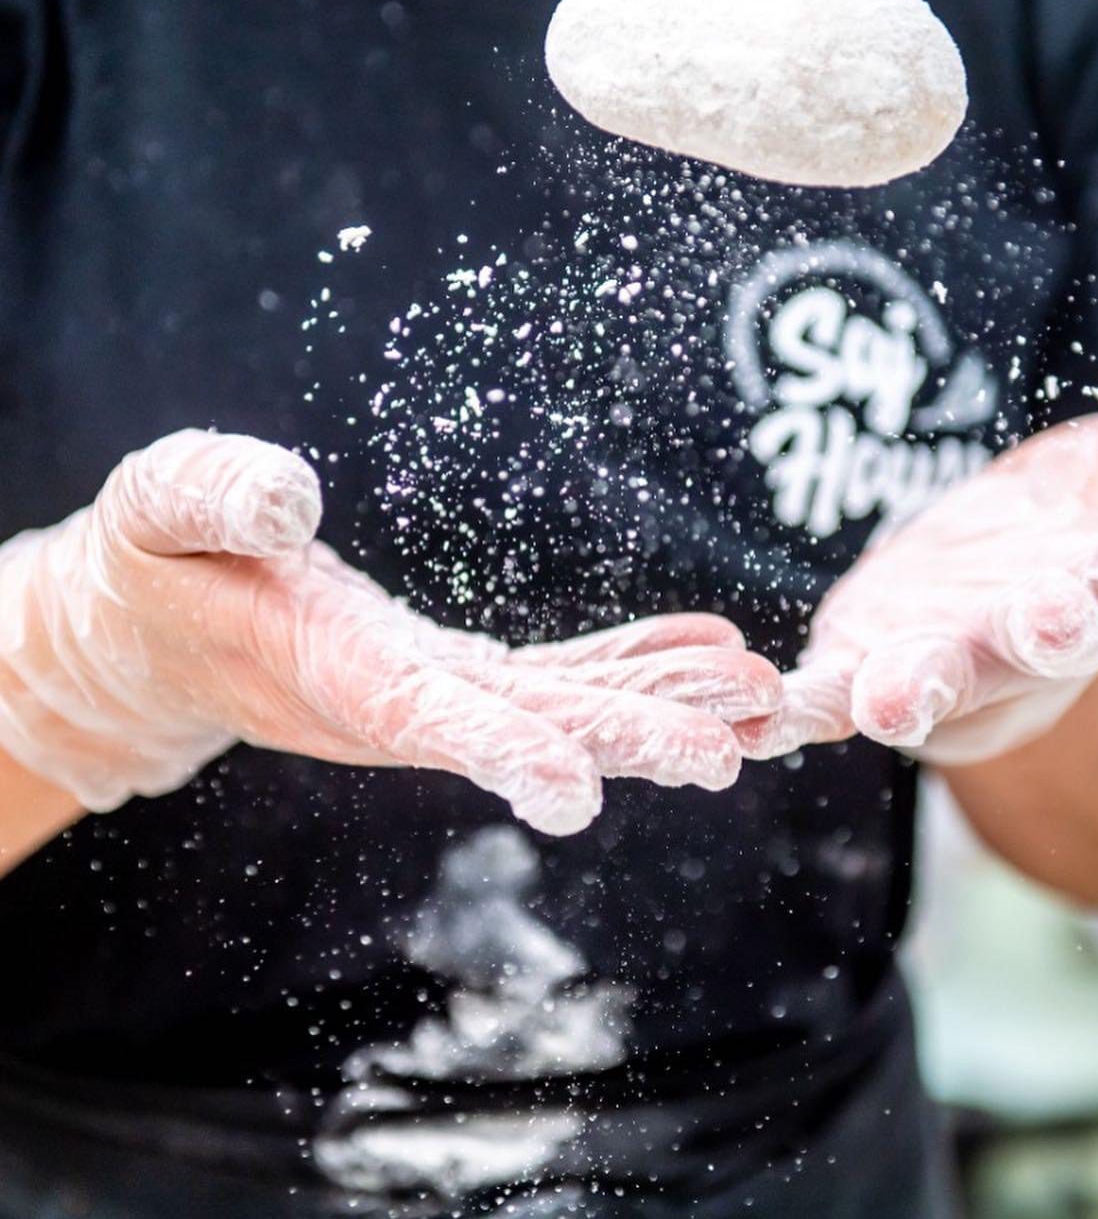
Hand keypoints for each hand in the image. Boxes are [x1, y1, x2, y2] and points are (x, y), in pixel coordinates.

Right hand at [0, 431, 779, 834]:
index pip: (421, 719)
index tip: (578, 791)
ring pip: (563, 706)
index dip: (500, 750)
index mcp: (327, 673)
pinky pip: (559, 674)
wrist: (163, 625)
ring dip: (659, 702)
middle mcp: (400, 703)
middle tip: (733, 749)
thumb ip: (211, 497)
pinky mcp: (458, 673)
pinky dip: (630, 661)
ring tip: (757, 692)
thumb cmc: (154, 565)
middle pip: (528, 727)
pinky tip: (701, 649)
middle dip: (629, 738)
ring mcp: (439, 694)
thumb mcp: (158, 511)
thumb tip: (290, 491)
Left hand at [739, 350, 1097, 764]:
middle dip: (1039, 636)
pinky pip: (821, 701)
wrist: (976, 590)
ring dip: (909, 691)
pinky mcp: (855, 674)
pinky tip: (750, 717)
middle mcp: (1017, 642)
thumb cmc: (1060, 529)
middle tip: (1050, 625)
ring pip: (925, 685)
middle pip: (1032, 644)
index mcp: (1092, 586)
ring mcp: (934, 667)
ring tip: (887, 700)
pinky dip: (787, 712)